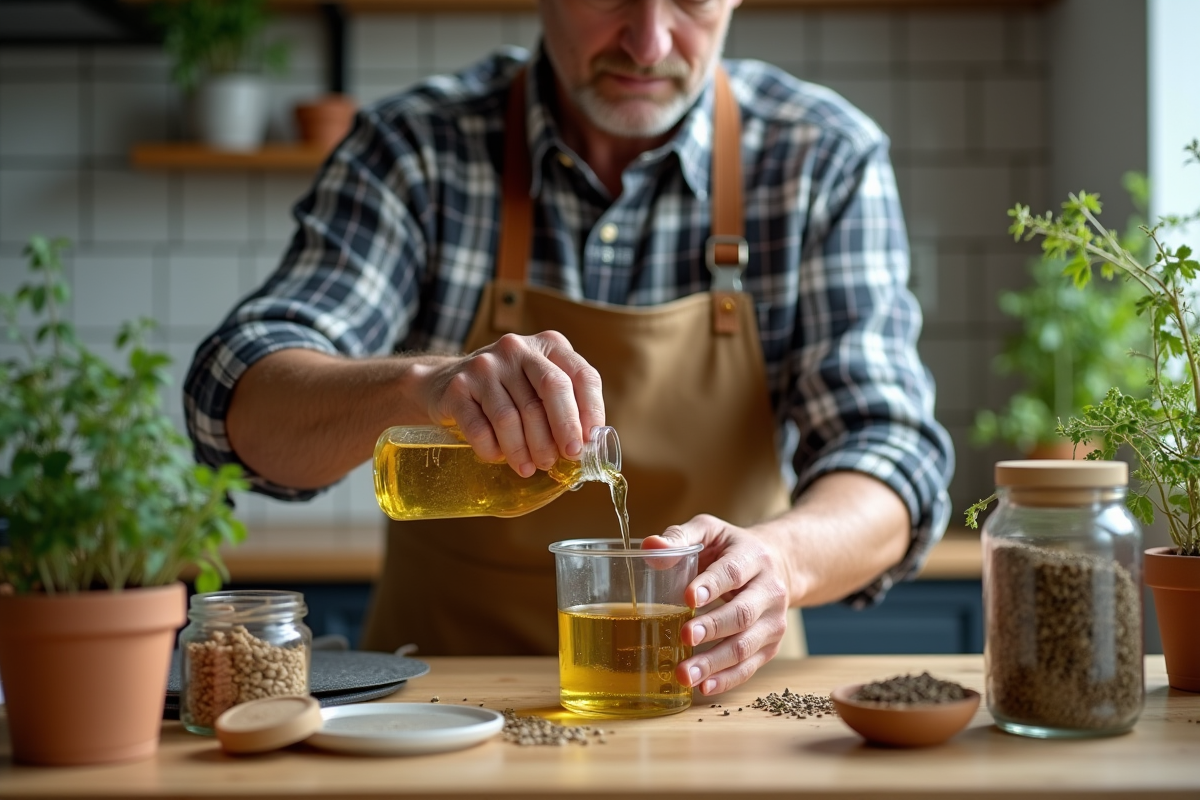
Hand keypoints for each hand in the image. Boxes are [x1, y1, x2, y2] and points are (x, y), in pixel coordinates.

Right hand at [419, 331, 604, 476]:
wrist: (445, 382)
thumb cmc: (506, 391)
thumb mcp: (538, 386)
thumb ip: (564, 406)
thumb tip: (587, 445)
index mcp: (548, 345)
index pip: (582, 375)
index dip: (591, 411)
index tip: (589, 442)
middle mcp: (517, 349)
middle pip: (551, 389)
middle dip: (562, 430)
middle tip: (565, 458)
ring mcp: (485, 366)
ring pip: (513, 416)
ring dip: (524, 450)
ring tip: (529, 468)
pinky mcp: (458, 387)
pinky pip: (480, 428)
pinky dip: (493, 450)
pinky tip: (498, 458)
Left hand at [643, 515, 790, 694]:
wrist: (779, 565)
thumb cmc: (731, 549)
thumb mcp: (710, 532)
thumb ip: (680, 536)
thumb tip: (650, 546)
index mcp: (753, 557)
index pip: (733, 572)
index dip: (712, 585)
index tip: (688, 597)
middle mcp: (770, 590)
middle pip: (742, 613)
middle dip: (713, 627)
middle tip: (685, 636)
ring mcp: (773, 621)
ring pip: (746, 645)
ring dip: (715, 662)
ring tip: (685, 673)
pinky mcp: (770, 645)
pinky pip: (749, 666)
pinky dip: (727, 679)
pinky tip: (704, 686)